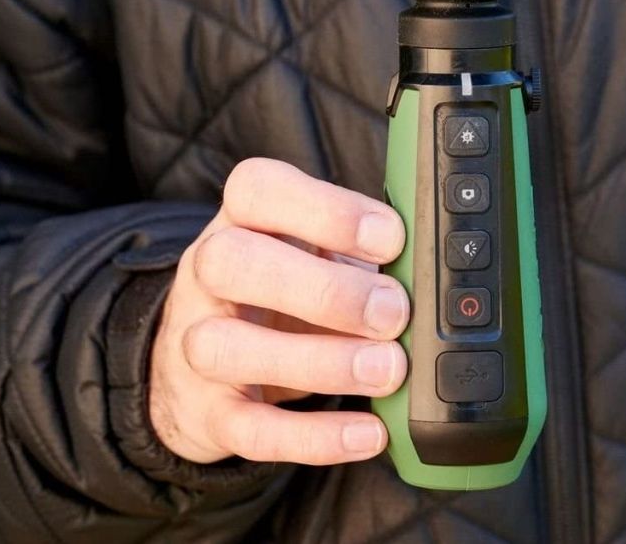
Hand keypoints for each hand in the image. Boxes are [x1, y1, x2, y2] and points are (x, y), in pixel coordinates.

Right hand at [149, 158, 408, 464]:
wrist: (201, 363)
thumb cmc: (282, 294)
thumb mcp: (317, 255)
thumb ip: (363, 252)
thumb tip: (432, 269)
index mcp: (241, 221)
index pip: (257, 188)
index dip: (326, 210)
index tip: (390, 238)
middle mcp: (206, 273)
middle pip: (232, 261)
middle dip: (324, 290)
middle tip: (394, 312)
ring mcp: (194, 342)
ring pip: (228, 347)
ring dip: (319, 361)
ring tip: (387, 370)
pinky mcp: (205, 411)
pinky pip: (249, 428)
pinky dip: (313, 437)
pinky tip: (369, 433)